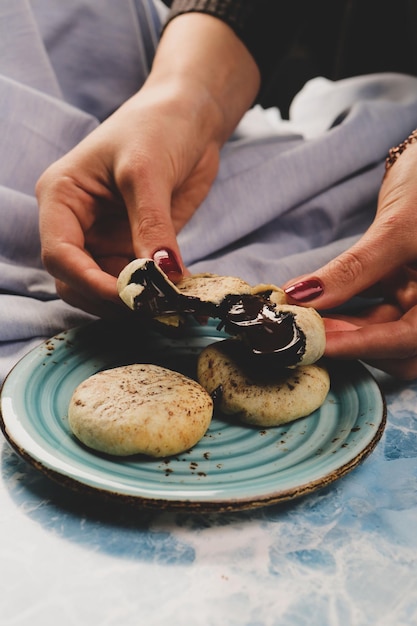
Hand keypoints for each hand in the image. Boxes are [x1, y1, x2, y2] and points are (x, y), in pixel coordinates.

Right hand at [37, 14, 259, 316]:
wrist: (191, 118)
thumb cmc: (158, 126)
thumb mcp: (148, 171)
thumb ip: (151, 224)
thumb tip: (162, 276)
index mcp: (62, 197)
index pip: (59, 254)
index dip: (89, 282)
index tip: (129, 295)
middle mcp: (77, 224)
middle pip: (75, 281)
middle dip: (108, 298)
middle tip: (151, 307)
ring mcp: (104, 238)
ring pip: (104, 289)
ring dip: (132, 302)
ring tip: (167, 305)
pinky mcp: (132, 247)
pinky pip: (135, 282)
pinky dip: (152, 294)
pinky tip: (175, 296)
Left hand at [283, 138, 416, 378]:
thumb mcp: (398, 228)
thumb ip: (353, 269)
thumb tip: (303, 297)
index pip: (409, 339)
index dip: (362, 345)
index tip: (317, 344)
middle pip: (397, 346)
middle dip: (351, 339)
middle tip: (306, 329)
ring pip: (383, 329)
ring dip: (345, 325)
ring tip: (306, 313)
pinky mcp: (408, 286)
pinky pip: (378, 308)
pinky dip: (349, 305)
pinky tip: (318, 299)